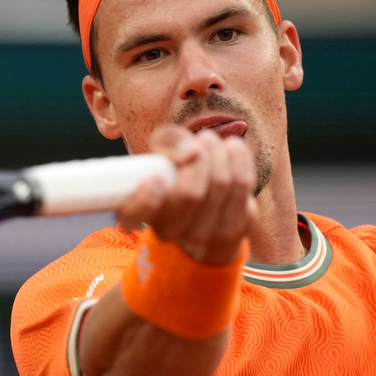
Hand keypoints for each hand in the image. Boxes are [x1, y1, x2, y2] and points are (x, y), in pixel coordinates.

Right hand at [118, 126, 256, 264]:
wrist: (207, 206)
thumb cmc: (176, 174)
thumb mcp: (163, 152)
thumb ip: (167, 141)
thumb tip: (189, 150)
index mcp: (138, 212)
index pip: (133, 215)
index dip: (144, 201)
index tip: (156, 179)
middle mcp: (167, 231)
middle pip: (190, 194)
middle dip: (200, 158)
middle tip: (201, 139)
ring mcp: (201, 235)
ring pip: (220, 184)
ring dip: (219, 153)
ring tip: (212, 141)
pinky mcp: (232, 230)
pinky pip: (242, 185)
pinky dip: (239, 159)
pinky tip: (233, 148)